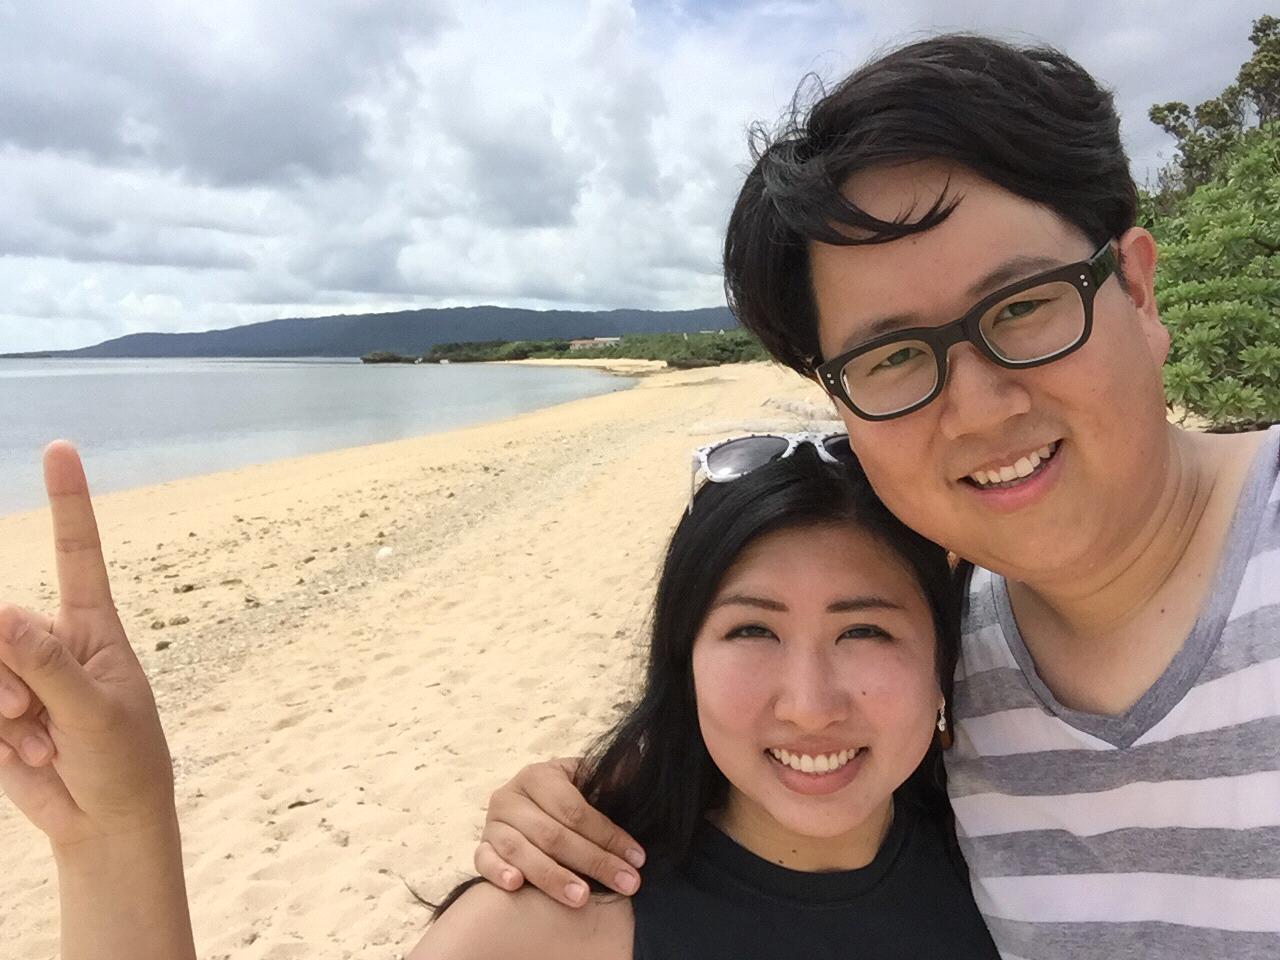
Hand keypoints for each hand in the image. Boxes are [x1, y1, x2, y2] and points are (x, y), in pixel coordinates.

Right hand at [0, 441, 176, 850]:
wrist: (105, 820)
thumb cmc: (124, 760)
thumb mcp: (95, 714)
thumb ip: (46, 666)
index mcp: (93, 627)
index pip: (79, 552)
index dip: (68, 500)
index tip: (60, 448)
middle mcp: (52, 640)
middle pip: (2, 627)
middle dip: (9, 678)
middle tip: (36, 720)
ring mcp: (19, 674)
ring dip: (4, 713)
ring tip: (41, 742)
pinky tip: (27, 755)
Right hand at [474, 757, 646, 906]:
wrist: (528, 808)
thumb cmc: (564, 799)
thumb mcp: (585, 783)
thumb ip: (610, 779)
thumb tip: (640, 764)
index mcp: (539, 776)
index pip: (576, 810)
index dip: (608, 835)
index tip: (637, 859)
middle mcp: (511, 796)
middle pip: (553, 834)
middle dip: (594, 861)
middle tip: (626, 884)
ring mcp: (493, 823)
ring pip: (521, 851)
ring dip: (552, 876)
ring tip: (582, 897)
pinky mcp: (481, 847)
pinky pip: (483, 861)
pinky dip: (498, 872)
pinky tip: (516, 885)